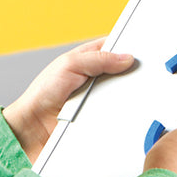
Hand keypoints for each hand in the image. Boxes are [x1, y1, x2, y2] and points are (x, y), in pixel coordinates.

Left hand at [3, 39, 134, 163]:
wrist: (32, 128)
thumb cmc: (42, 93)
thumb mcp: (69, 65)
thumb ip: (97, 59)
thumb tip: (126, 58)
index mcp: (87, 60)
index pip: (114, 49)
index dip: (129, 48)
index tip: (144, 51)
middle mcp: (95, 79)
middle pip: (123, 73)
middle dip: (132, 74)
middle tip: (143, 75)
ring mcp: (98, 100)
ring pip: (123, 96)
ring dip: (126, 97)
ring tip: (132, 95)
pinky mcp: (99, 119)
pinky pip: (117, 115)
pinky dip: (120, 114)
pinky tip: (125, 114)